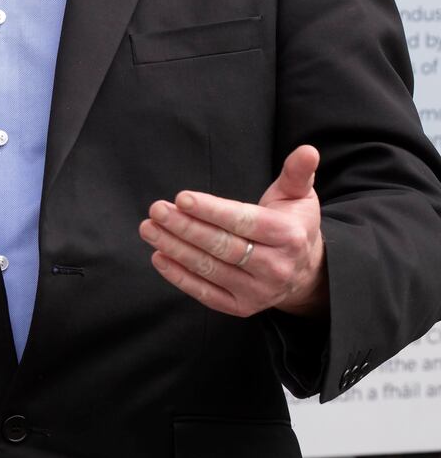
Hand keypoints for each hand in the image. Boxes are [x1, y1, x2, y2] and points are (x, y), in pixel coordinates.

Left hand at [139, 145, 327, 318]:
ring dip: (175, 249)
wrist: (305, 272)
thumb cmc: (293, 224)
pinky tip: (160, 257)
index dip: (211, 211)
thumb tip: (307, 150)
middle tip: (157, 210)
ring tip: (150, 229)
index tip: (181, 198)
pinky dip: (180, 277)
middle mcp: (275, 267)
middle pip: (222, 246)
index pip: (243, 222)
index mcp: (288, 236)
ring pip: (210, 269)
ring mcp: (258, 292)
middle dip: (185, 227)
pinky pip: (206, 293)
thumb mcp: (299, 195)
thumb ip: (298, 172)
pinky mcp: (241, 307)